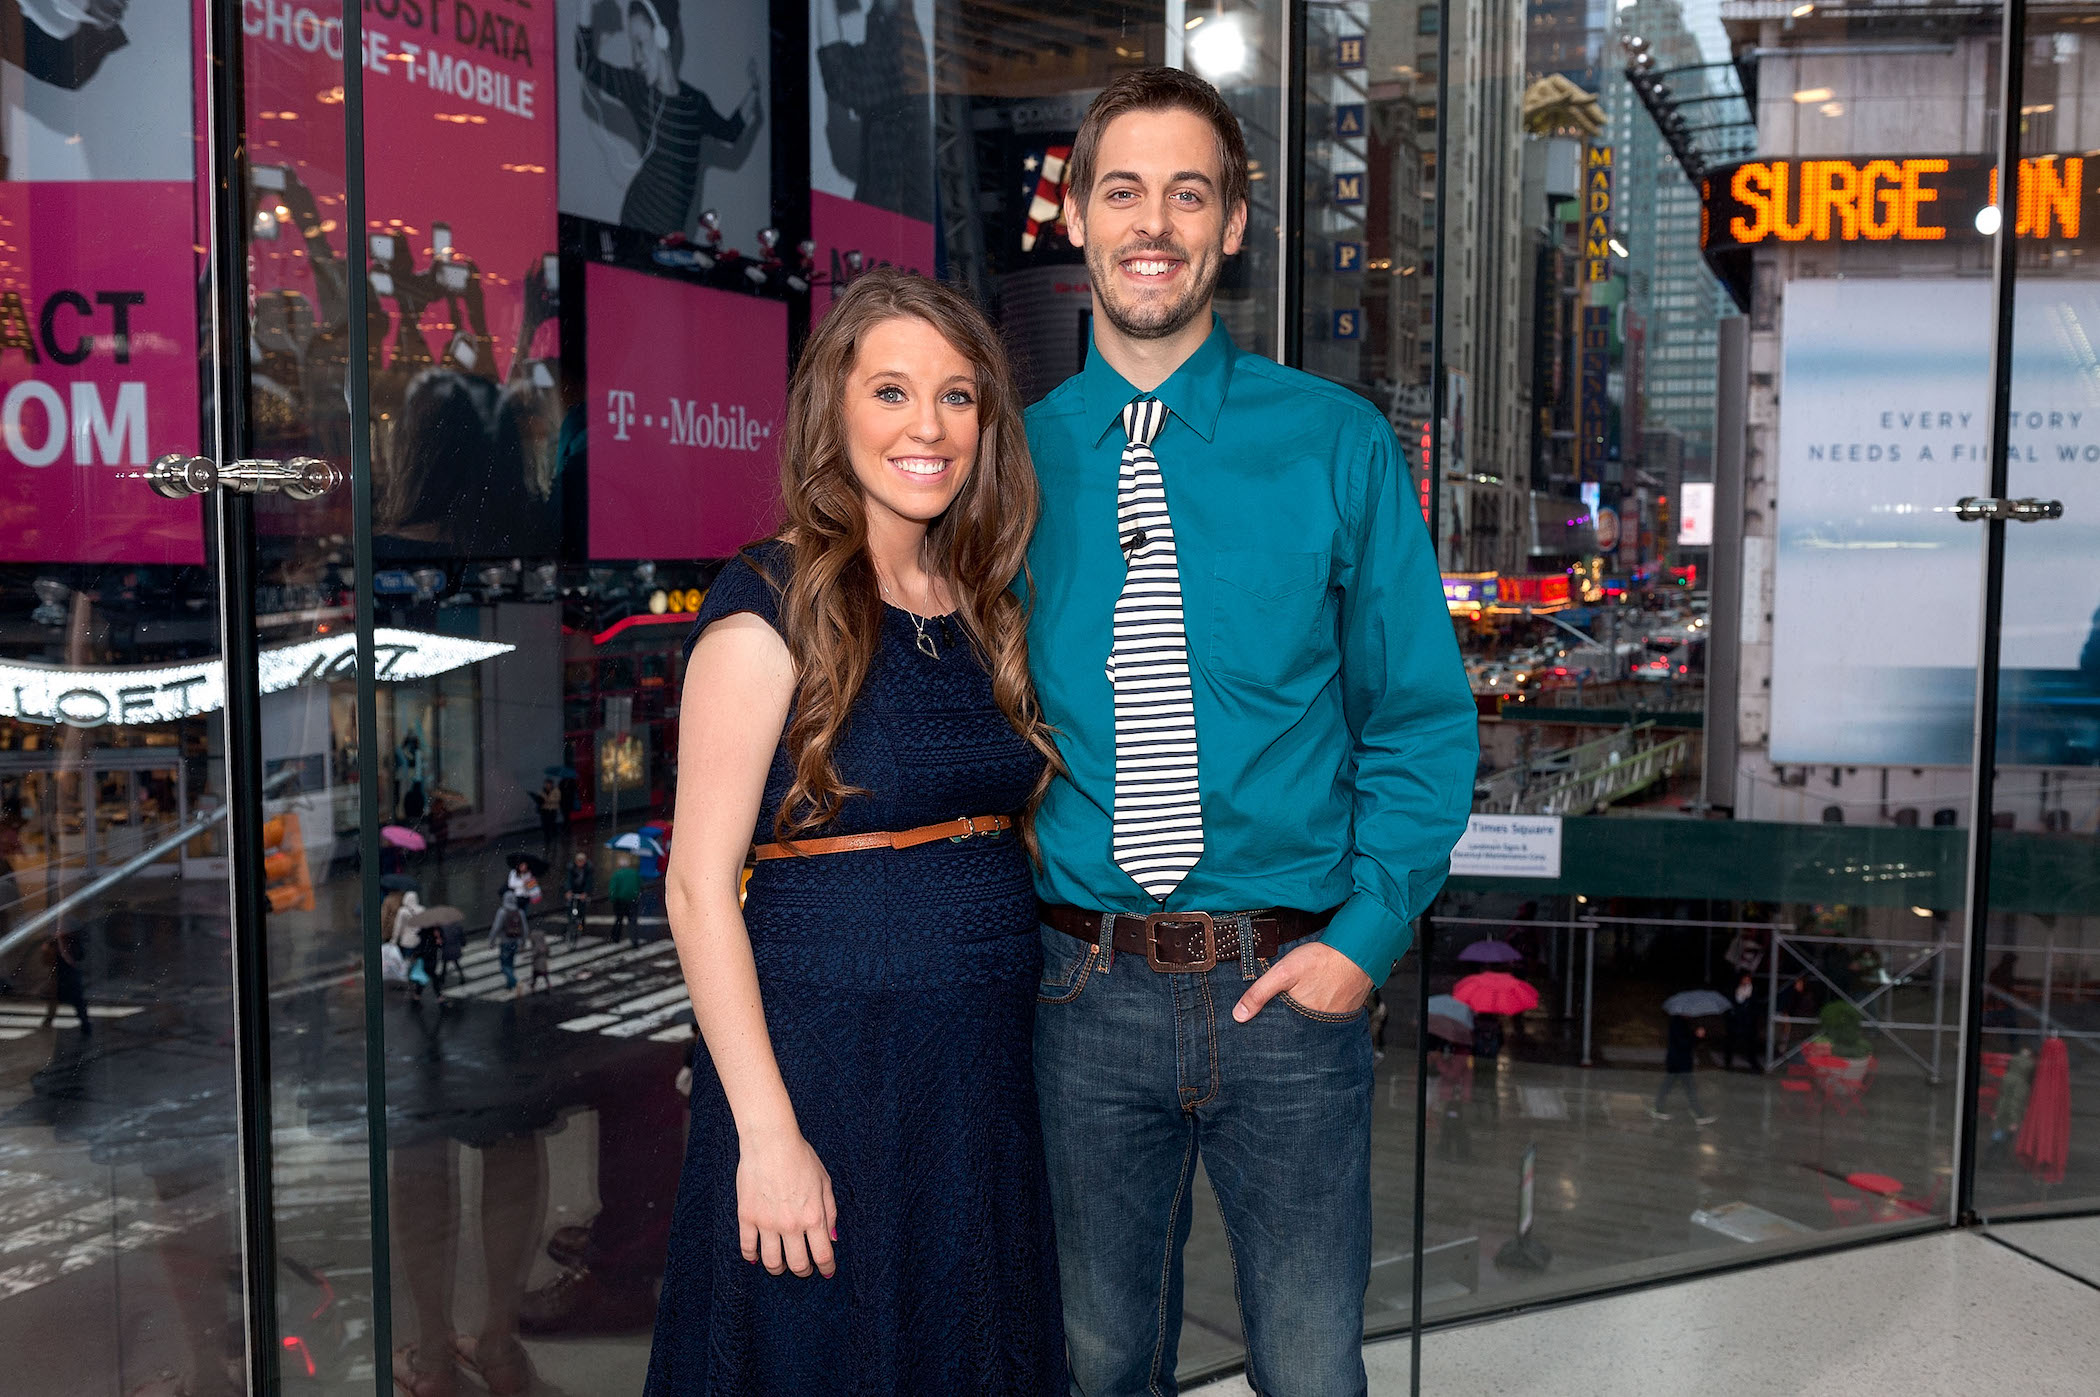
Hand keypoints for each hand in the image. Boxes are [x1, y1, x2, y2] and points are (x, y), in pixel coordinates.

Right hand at [735, 1128, 837, 1277]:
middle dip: (803, 1271)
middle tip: (804, 1269)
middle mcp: (791, 1224)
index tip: (827, 1273)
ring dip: (778, 1268)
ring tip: (781, 1265)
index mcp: (813, 1216)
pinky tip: (756, 1256)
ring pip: (771, 1262)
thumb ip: (830, 1212)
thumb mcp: (825, 1182)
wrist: (771, 1142)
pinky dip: (752, 1256)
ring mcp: (767, 1223)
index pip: (823, 1255)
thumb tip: (832, 1238)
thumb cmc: (801, 1157)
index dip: (826, 1269)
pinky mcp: (746, 1217)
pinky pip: (747, 1247)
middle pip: (798, 1264)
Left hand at [1233, 941, 1371, 1021]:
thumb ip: (1260, 993)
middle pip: (1292, 1032)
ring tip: (1291, 1011)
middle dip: (1281, 1029)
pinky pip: (1323, 1019)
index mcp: (1299, 1021)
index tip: (1253, 1034)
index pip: (1277, 1036)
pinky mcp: (1341, 1014)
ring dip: (1299, 1021)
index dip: (1266, 1033)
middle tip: (1270, 1023)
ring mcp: (1331, 1022)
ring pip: (1307, 1026)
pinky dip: (1314, 1014)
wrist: (1358, 953)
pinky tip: (1312, 1002)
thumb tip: (1238, 1016)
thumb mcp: (1284, 972)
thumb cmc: (1321, 961)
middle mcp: (1316, 1027)